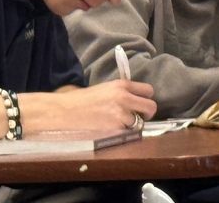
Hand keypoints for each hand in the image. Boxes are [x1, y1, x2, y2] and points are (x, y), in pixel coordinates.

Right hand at [22, 79, 156, 131]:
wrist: (67, 110)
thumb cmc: (83, 99)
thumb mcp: (105, 89)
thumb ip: (122, 92)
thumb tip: (135, 100)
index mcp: (121, 85)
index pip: (148, 90)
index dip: (146, 98)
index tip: (141, 104)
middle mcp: (124, 97)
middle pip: (151, 106)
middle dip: (148, 114)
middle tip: (139, 117)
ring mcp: (120, 113)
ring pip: (139, 122)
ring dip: (132, 125)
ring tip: (118, 123)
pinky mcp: (115, 127)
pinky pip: (127, 132)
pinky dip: (123, 132)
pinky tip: (112, 129)